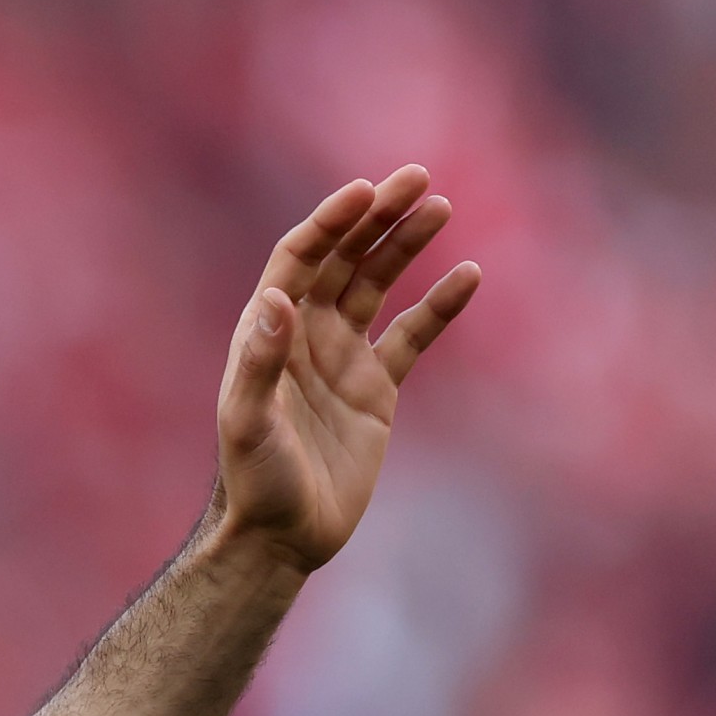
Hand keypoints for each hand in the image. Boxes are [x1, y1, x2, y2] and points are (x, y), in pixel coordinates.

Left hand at [212, 165, 479, 572]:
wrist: (282, 538)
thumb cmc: (254, 484)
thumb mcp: (247, 423)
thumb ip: (259, 361)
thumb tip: (279, 298)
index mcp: (266, 335)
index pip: (299, 260)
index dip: (329, 223)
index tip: (366, 191)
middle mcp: (304, 337)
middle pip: (343, 260)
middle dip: (377, 217)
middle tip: (418, 177)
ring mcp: (342, 359)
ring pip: (378, 285)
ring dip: (405, 244)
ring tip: (441, 205)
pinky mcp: (376, 389)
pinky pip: (413, 335)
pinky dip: (439, 305)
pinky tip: (468, 274)